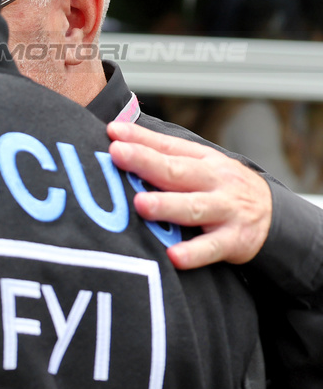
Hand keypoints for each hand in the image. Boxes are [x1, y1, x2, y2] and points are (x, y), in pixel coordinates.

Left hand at [107, 120, 271, 268]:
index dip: (140, 138)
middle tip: (118, 154)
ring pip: (194, 208)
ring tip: (142, 204)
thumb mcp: (200, 163)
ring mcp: (225, 210)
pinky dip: (194, 253)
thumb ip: (161, 151)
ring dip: (167, 206)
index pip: (168, 146)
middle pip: (177, 171)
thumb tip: (116, 132)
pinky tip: (174, 256)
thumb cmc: (219, 187)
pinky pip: (212, 248)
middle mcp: (214, 181)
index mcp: (202, 160)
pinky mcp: (234, 241)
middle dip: (146, 162)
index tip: (113, 133)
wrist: (275, 216)